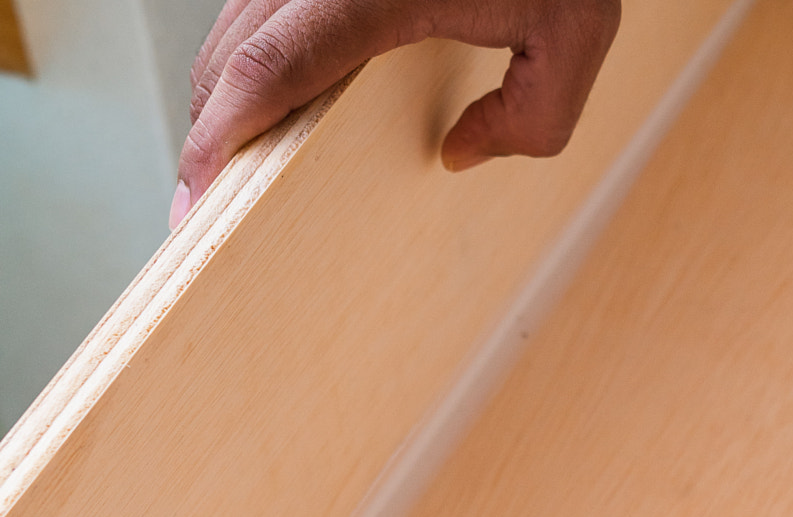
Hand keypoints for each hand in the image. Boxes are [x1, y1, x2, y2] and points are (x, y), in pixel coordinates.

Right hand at [172, 0, 621, 224]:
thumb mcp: (576, 37)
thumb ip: (530, 121)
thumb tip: (458, 155)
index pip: (272, 68)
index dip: (221, 134)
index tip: (198, 192)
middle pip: (237, 50)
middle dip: (211, 128)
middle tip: (204, 203)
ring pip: (238, 19)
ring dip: (225, 89)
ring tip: (228, 156)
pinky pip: (263, 0)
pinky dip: (252, 50)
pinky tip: (263, 94)